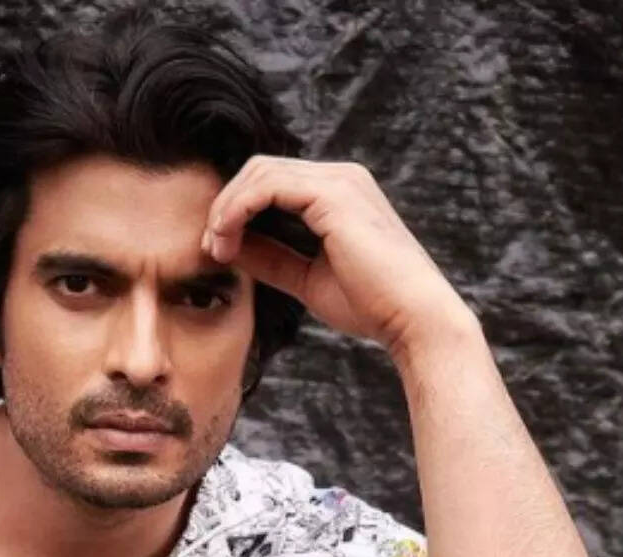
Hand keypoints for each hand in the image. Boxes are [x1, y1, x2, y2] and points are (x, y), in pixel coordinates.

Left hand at [202, 156, 476, 358]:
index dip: (235, 210)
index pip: (271, 182)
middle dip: (225, 205)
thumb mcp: (305, 278)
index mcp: (338, 193)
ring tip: (215, 247)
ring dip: (226, 208)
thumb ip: (269, 257)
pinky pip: (267, 186)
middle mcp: (340, 177)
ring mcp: (339, 180)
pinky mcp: (333, 194)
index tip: (217, 250)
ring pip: (259, 173)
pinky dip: (237, 209)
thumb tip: (223, 245)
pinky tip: (226, 239)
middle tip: (210, 247)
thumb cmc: (369, 304)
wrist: (412, 320)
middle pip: (260, 170)